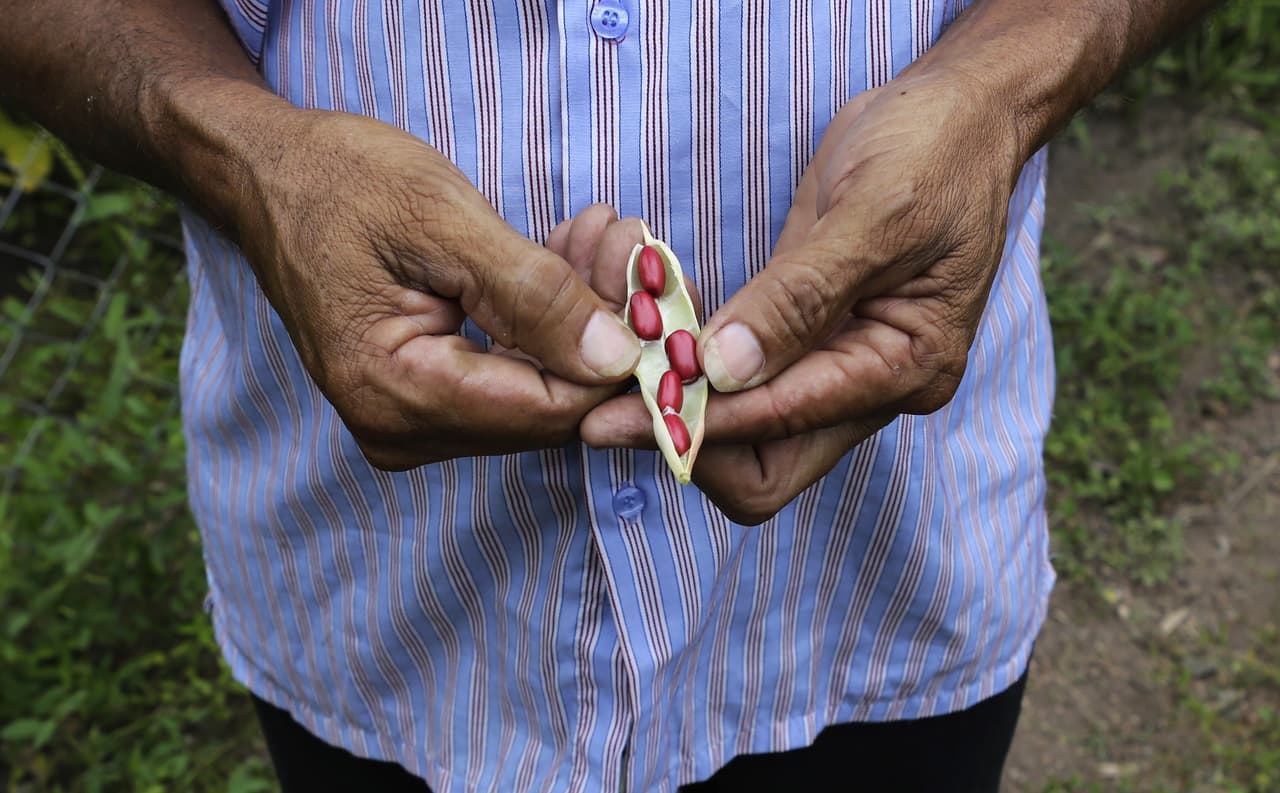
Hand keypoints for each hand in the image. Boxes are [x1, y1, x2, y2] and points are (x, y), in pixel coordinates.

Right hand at [230, 110, 642, 469]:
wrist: (271, 178)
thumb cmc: (341, 182)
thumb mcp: (442, 219)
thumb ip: (533, 295)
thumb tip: (619, 358)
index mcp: (394, 392)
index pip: (548, 408)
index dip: (617, 354)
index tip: (652, 276)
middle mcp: (399, 429)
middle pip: (548, 406)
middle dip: (603, 327)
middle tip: (627, 239)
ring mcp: (407, 423)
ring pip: (538, 392)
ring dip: (580, 317)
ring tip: (598, 235)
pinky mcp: (420, 403)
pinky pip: (512, 379)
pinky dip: (547, 324)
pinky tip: (564, 258)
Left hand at [582, 69, 1023, 523]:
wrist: (960, 114)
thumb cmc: (932, 151)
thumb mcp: (871, 213)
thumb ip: (799, 296)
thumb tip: (723, 369)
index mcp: (905, 366)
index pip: (783, 423)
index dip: (699, 420)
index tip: (617, 415)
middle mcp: (874, 387)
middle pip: (765, 467)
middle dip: (688, 440)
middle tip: (608, 404)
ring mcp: (842, 370)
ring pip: (748, 437)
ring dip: (684, 414)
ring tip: (617, 375)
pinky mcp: (813, 343)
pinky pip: (746, 388)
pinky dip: (695, 379)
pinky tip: (649, 349)